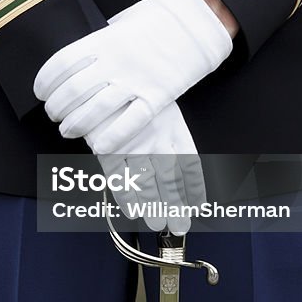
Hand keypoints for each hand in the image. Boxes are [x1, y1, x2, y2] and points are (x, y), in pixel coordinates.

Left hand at [33, 0, 232, 153]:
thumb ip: (98, 45)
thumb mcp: (120, 25)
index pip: (61, 64)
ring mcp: (135, 80)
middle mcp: (115, 61)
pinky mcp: (156, 97)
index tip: (40, 92)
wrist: (193, 24)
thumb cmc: (154, 24)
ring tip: (68, 130)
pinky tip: (97, 146)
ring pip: (94, 111)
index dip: (45, 81)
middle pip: (72, 91)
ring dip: (75, 125)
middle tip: (54, 115)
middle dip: (56, 108)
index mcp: (103, 40)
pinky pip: (127, 124)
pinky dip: (109, 139)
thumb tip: (75, 63)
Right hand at [96, 101, 205, 235]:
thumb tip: (181, 168)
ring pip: (145, 183)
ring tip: (156, 223)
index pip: (189, 164)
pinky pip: (119, 178)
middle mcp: (156, 138)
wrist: (105, 77)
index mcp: (173, 127)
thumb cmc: (133, 91)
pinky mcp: (108, 147)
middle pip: (169, 179)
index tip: (197, 205)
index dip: (194, 188)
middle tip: (178, 225)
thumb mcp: (160, 107)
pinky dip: (126, 196)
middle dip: (174, 206)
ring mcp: (132, 144)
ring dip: (152, 206)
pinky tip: (133, 210)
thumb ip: (169, 135)